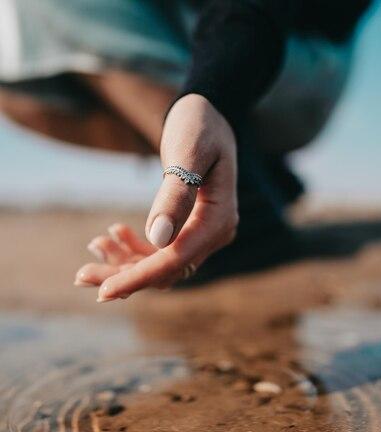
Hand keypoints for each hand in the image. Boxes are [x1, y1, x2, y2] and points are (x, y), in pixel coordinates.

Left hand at [74, 94, 237, 299]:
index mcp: (218, 220)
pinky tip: (112, 234)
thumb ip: (175, 195)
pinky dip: (135, 248)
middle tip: (81, 275)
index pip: (176, 260)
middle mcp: (214, 234)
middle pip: (166, 271)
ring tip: (93, 247)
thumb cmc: (199, 124)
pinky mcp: (190, 228)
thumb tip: (157, 240)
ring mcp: (203, 234)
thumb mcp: (188, 151)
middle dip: (124, 276)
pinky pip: (161, 251)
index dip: (139, 276)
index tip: (102, 290)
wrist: (210, 112)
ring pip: (161, 265)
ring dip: (126, 263)